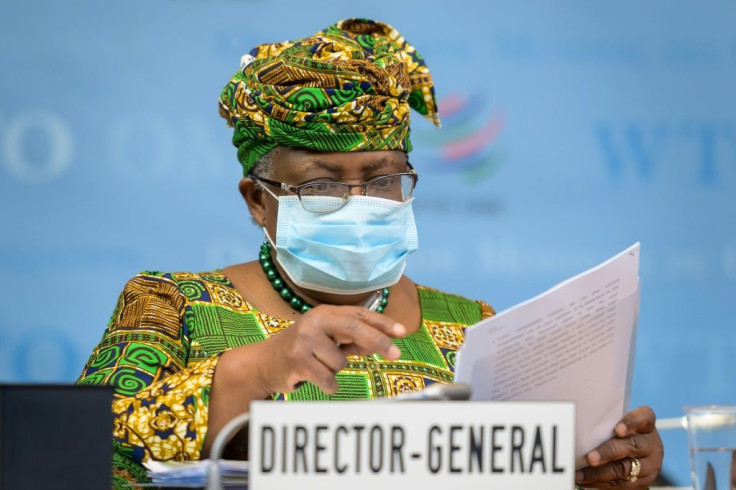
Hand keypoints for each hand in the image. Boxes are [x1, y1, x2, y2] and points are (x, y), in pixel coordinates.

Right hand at [255, 305, 405, 394]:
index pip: (359, 314)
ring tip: (318, 367)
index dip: (382, 322)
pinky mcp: (297, 359)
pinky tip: (313, 378)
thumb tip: (382, 343)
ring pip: (341, 362)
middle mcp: (314, 321)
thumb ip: (353, 340)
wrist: (264, 363)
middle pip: (355, 328)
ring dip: (335, 370)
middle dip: (379, 341)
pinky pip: (329, 379)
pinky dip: (328, 385)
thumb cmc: (302, 351)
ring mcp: (304, 339)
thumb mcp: (328, 340)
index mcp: (324, 313)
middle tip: (396, 353)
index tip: (402, 331)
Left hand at [575, 406, 663, 487]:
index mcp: (646, 425)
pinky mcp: (644, 482)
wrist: (637, 458)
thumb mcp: (617, 425)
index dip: (631, 423)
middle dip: (608, 453)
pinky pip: (621, 484)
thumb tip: (578, 431)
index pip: (644, 418)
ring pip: (625, 469)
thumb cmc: (620, 435)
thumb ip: (605, 426)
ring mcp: (650, 465)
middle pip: (632, 446)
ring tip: (581, 474)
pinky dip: (601, 483)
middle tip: (590, 458)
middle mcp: (651, 444)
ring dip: (600, 473)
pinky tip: (586, 480)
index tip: (617, 430)